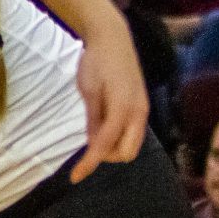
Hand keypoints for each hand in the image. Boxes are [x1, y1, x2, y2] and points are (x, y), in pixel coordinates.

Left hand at [68, 24, 148, 182]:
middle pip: (127, 153)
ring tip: (95, 130)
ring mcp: (143, 109)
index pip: (105, 146)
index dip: (89, 163)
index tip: (75, 177)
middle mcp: (139, 113)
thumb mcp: (89, 91)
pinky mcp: (142, 106)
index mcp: (123, 110)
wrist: (114, 39)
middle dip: (108, 156)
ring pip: (132, 144)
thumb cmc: (97, 62)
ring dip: (114, 147)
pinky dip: (119, 137)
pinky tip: (104, 125)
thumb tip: (93, 144)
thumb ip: (94, 119)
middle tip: (88, 146)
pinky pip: (133, 132)